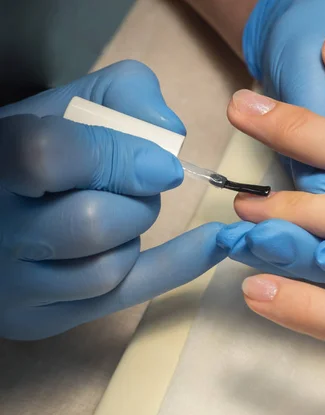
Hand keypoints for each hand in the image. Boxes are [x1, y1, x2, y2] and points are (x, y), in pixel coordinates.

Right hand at [0, 61, 225, 339]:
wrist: (5, 203)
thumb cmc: (46, 147)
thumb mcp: (77, 102)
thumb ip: (126, 95)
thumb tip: (171, 133)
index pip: (46, 156)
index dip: (115, 158)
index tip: (162, 165)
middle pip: (90, 223)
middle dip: (136, 202)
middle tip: (135, 187)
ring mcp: (14, 284)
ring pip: (106, 270)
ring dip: (134, 234)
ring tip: (120, 211)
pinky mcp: (43, 318)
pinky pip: (125, 298)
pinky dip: (179, 266)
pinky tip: (213, 241)